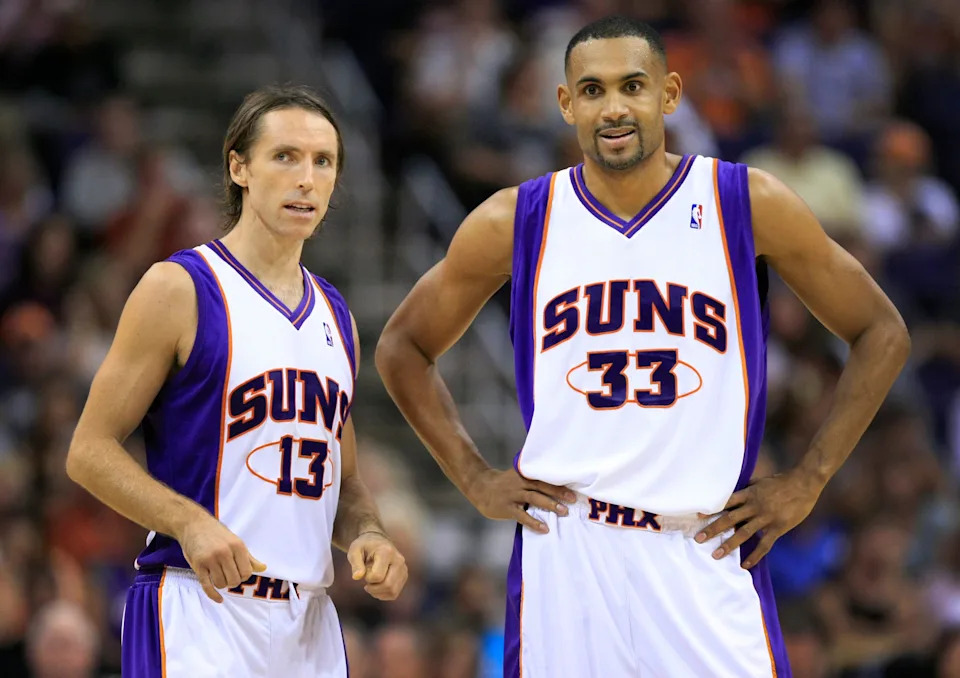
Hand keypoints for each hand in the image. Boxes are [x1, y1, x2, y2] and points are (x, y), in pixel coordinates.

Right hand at [178, 514, 266, 602]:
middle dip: (233, 581)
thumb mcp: (236, 541)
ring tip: (220, 575)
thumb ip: (249, 557)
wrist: (193, 524)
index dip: (244, 576)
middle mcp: (224, 552)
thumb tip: (263, 568)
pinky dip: (213, 595)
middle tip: (228, 574)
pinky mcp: (198, 565)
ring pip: (221, 584)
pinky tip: (219, 599)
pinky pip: (207, 586)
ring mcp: (210, 560)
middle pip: (234, 580)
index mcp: (237, 546)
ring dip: (222, 584)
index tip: (238, 572)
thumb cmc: (217, 533)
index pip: (247, 572)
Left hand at [347, 531, 406, 600]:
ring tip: (371, 584)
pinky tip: (377, 587)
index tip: (363, 571)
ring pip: (392, 591)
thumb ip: (355, 563)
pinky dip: (384, 594)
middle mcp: (398, 560)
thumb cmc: (364, 546)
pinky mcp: (404, 576)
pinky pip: (394, 593)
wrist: (377, 541)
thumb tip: (357, 577)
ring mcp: (403, 568)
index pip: (377, 576)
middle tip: (366, 582)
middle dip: (373, 588)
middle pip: (388, 585)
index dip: (367, 578)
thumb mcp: (355, 550)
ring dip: (378, 592)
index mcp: (386, 552)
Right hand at [467, 467, 575, 533]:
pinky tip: (545, 528)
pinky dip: (534, 522)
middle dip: (558, 492)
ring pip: (534, 498)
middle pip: (542, 486)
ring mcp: (513, 495)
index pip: (543, 476)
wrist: (480, 487)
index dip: (558, 481)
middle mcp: (520, 483)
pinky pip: (522, 516)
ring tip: (564, 511)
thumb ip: (532, 478)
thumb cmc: (503, 483)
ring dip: (550, 505)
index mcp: (524, 474)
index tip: (574, 485)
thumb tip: (555, 485)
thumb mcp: (517, 475)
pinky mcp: (507, 508)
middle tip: (573, 498)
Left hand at [694, 470, 821, 567]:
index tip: (698, 516)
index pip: (726, 502)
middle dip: (713, 529)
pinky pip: (764, 544)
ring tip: (716, 555)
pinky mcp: (778, 528)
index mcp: (749, 493)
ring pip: (743, 533)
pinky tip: (745, 564)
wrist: (804, 483)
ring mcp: (766, 518)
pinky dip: (754, 555)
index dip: (712, 509)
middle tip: (699, 539)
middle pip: (730, 518)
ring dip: (729, 544)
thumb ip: (747, 489)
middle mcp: (754, 506)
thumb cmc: (781, 481)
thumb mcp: (760, 482)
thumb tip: (731, 493)